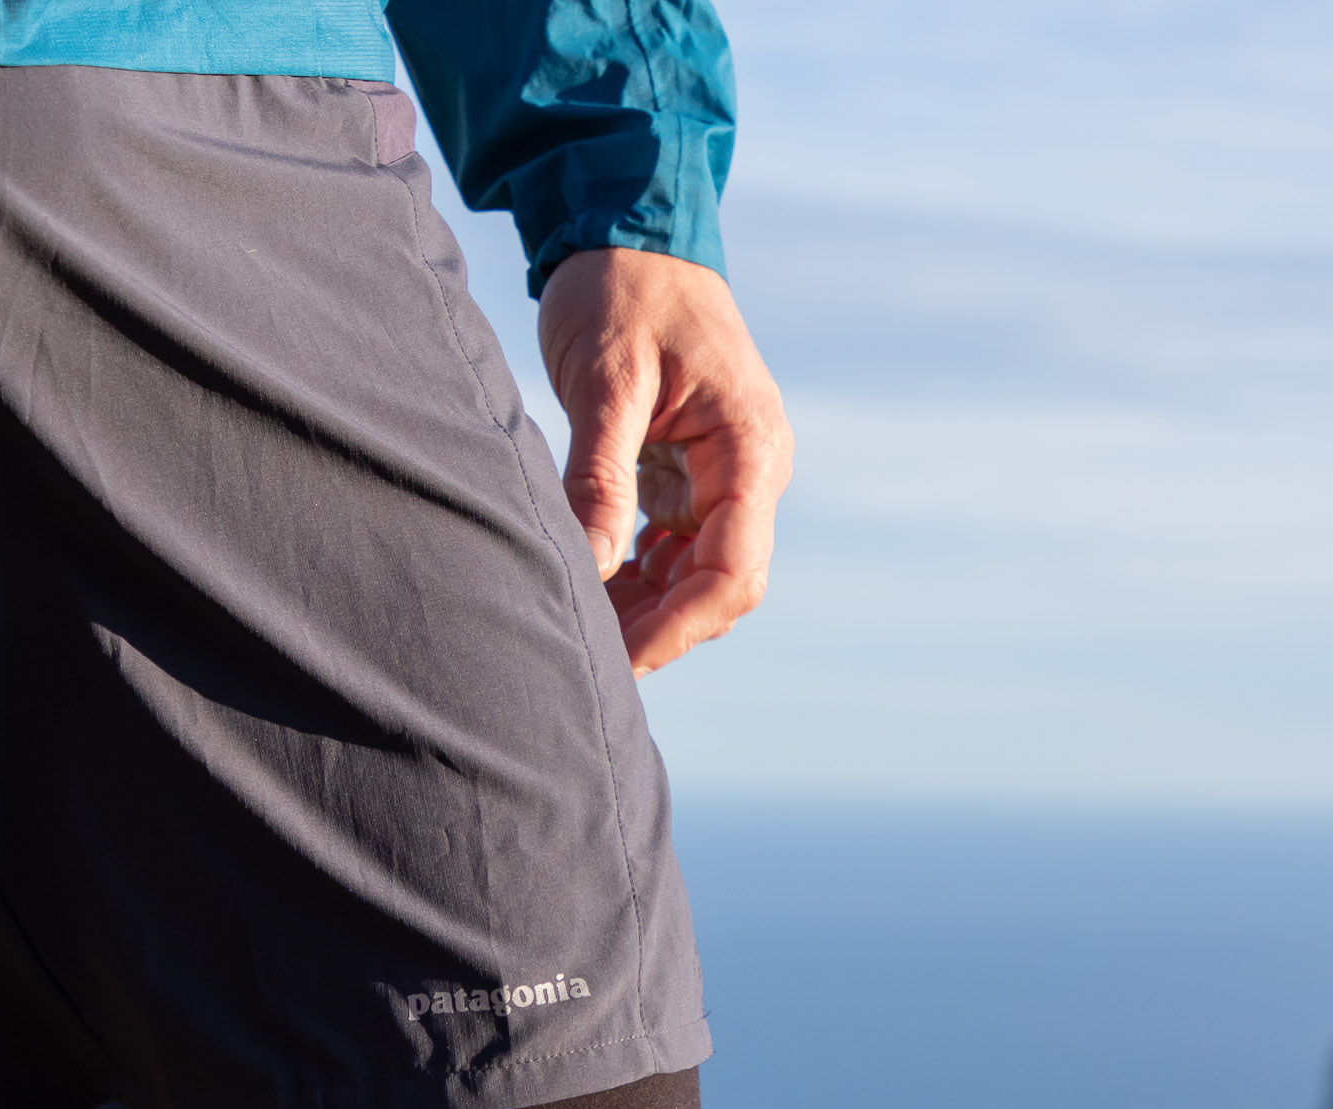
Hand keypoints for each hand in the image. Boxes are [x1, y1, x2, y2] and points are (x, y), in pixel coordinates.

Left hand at [537, 248, 791, 677]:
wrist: (629, 224)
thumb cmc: (621, 287)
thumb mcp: (606, 378)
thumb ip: (601, 474)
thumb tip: (594, 567)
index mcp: (751, 447)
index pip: (733, 571)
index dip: (678, 627)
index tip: (620, 660)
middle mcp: (753, 469)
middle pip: (721, 586)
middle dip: (660, 627)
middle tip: (586, 657)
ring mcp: (727, 474)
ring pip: (697, 573)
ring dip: (645, 607)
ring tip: (579, 625)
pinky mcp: (695, 472)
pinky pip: (676, 546)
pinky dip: (637, 574)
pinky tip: (590, 582)